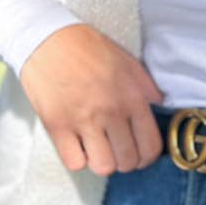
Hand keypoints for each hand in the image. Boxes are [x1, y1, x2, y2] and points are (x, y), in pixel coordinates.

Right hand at [19, 23, 165, 175]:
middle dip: (125, 161)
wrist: (46, 37)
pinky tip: (78, 146)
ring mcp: (83, 120)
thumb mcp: (127, 62)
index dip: (147, 157)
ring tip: (98, 149)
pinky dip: (78, 159)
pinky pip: (75, 163)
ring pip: (103, 167)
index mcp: (132, 97)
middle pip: (128, 161)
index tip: (140, 155)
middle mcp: (110, 111)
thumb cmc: (87, 48)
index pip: (150, 146)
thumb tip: (159, 110)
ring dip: (102, 162)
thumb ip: (146, 89)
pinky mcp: (57, 126)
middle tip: (117, 151)